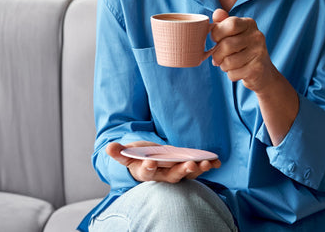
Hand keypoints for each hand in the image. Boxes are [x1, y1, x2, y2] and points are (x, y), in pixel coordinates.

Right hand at [106, 141, 220, 183]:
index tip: (151, 162)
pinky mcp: (185, 168)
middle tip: (189, 165)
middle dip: (181, 171)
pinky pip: (197, 168)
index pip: (147, 173)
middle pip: (172, 176)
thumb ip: (119, 152)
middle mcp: (162, 175)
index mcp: (145, 172)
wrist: (148, 161)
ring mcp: (175, 172)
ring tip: (206, 163)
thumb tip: (109, 147)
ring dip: (197, 169)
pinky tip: (216, 161)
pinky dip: (207, 166)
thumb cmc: (137, 157)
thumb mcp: (127, 154)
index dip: (149, 168)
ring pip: (187, 174)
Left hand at [210, 9, 280, 92]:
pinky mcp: (257, 69)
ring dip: (223, 66)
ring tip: (229, 64)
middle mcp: (257, 36)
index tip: (216, 40)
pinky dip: (231, 75)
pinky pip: (233, 73)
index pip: (230, 24)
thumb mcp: (233, 34)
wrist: (263, 72)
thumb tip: (217, 12)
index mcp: (249, 24)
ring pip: (228, 62)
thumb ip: (223, 22)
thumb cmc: (242, 50)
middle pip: (226, 45)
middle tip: (218, 58)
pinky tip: (238, 71)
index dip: (217, 33)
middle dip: (217, 55)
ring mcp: (259, 52)